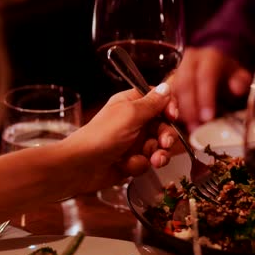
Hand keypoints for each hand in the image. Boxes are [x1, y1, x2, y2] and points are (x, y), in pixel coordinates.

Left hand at [58, 83, 177, 193]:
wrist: (81, 167)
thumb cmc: (101, 136)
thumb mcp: (130, 115)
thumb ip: (152, 103)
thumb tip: (167, 86)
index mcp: (131, 103)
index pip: (159, 99)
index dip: (169, 108)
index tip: (173, 116)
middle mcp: (134, 120)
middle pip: (164, 125)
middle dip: (166, 136)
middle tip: (164, 143)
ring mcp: (133, 141)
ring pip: (158, 146)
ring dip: (158, 153)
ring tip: (154, 160)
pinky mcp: (132, 160)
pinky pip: (147, 161)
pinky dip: (140, 164)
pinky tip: (128, 166)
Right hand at [171, 46, 251, 131]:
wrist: (213, 67)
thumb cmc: (226, 75)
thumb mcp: (239, 76)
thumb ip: (242, 82)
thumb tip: (237, 89)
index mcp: (208, 58)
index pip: (205, 76)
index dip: (205, 97)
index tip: (207, 117)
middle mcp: (188, 62)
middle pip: (184, 83)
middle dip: (189, 107)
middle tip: (195, 127)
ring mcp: (175, 71)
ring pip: (171, 91)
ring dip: (177, 112)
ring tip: (186, 128)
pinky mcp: (166, 83)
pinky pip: (162, 98)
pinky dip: (168, 112)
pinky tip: (175, 125)